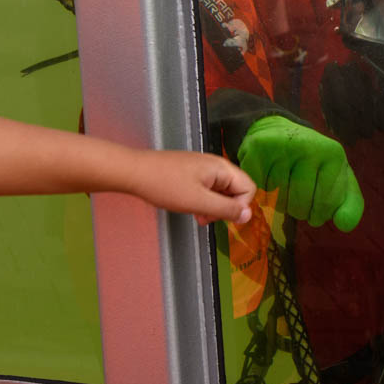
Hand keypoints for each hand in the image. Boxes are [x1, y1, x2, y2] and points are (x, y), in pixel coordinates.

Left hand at [130, 151, 257, 225]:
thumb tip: (248, 215)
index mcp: (222, 168)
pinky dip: (204, 201)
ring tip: (197, 216)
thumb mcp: (198, 202)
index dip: (240, 207)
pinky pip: (209, 189)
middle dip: (226, 208)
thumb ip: (225, 209)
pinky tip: (190, 207)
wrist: (134, 172)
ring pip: (222, 191)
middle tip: (206, 218)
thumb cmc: (165, 186)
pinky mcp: (193, 172)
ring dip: (214, 207)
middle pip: (236, 190)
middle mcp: (216, 165)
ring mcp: (204, 168)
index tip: (220, 217)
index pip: (249, 188)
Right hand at [237, 116, 363, 230]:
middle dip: (298, 210)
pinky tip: (267, 179)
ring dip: (279, 201)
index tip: (315, 203)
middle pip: (300, 205)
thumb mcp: (336, 179)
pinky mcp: (258, 148)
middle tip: (297, 194)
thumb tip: (345, 225)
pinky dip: (261, 192)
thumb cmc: (312, 163)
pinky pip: (258, 189)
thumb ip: (349, 204)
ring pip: (277, 200)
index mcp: (333, 154)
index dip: (318, 214)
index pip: (326, 205)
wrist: (279, 133)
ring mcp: (282, 146)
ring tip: (283, 184)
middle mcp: (310, 146)